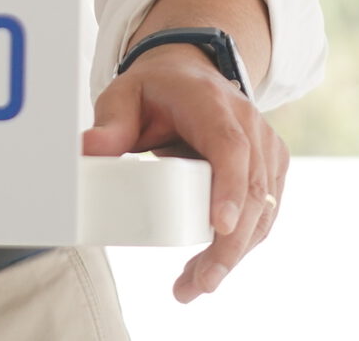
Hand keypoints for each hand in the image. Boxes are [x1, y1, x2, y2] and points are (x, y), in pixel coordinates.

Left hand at [82, 46, 286, 303]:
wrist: (190, 74)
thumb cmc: (155, 88)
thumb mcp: (124, 95)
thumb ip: (110, 124)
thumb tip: (88, 150)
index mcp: (213, 104)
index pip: (230, 148)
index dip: (228, 188)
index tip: (219, 226)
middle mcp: (249, 125)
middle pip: (251, 190)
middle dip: (229, 244)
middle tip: (201, 282)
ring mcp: (266, 149)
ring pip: (261, 211)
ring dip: (231, 254)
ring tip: (193, 285)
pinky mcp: (270, 170)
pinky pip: (262, 215)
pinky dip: (239, 246)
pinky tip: (209, 269)